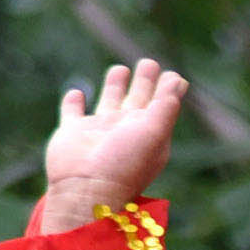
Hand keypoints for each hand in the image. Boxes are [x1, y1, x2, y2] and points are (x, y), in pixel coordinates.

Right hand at [38, 58, 186, 234]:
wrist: (87, 187)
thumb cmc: (125, 163)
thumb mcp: (154, 134)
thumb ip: (165, 108)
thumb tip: (177, 82)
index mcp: (148, 133)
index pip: (161, 106)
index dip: (168, 90)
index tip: (174, 75)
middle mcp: (125, 131)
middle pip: (137, 101)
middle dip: (144, 82)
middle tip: (149, 62)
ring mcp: (98, 132)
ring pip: (108, 102)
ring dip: (115, 86)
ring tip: (121, 69)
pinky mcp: (72, 133)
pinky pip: (72, 112)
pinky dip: (73, 103)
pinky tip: (76, 92)